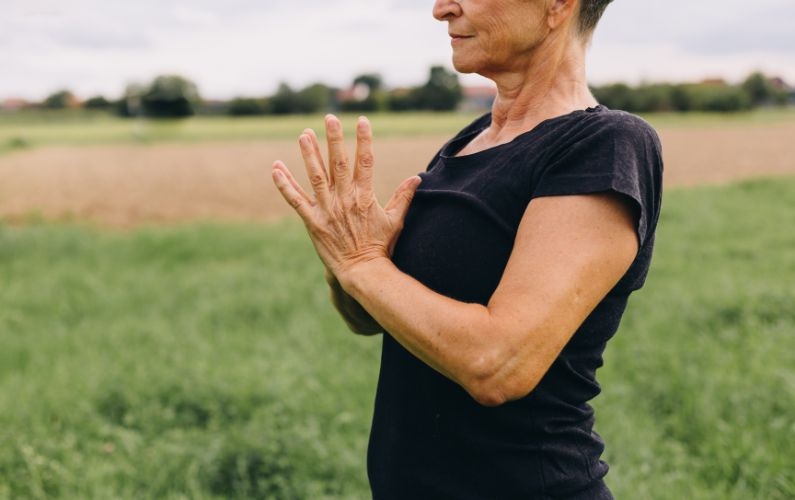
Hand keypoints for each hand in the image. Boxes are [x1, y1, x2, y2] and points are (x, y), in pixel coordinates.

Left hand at [271, 114, 421, 283]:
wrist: (363, 271)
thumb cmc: (381, 246)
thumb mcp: (395, 220)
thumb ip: (404, 197)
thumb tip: (416, 178)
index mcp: (365, 196)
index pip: (365, 161)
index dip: (364, 140)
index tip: (362, 120)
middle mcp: (345, 199)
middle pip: (338, 163)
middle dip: (334, 138)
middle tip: (329, 118)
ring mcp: (327, 210)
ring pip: (315, 176)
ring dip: (309, 154)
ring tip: (304, 134)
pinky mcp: (312, 222)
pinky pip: (295, 200)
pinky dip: (284, 184)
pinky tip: (276, 167)